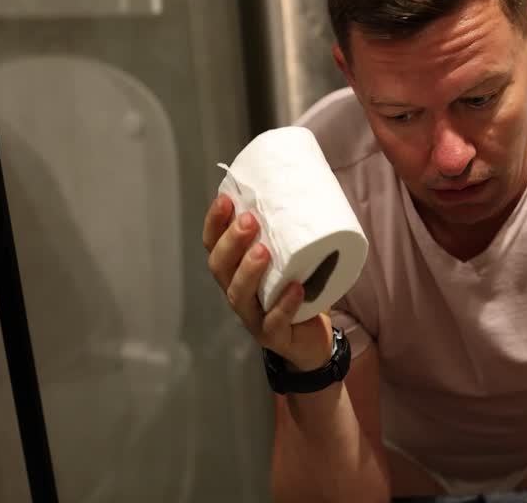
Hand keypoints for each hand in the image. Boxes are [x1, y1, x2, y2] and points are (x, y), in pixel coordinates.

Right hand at [203, 193, 333, 371]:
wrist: (313, 339)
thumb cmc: (298, 290)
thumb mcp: (291, 258)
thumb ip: (290, 233)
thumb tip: (304, 187)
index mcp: (235, 270)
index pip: (213, 244)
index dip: (214, 223)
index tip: (226, 199)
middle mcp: (237, 292)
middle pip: (220, 267)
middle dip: (231, 242)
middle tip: (248, 220)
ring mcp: (252, 316)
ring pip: (238, 295)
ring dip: (248, 271)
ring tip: (263, 252)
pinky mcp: (273, 336)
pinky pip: (273, 322)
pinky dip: (284, 305)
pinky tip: (296, 288)